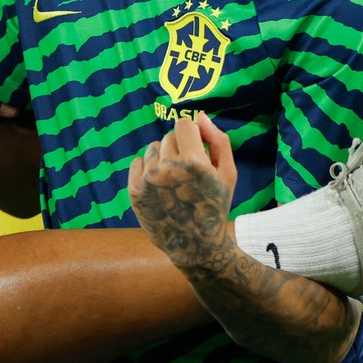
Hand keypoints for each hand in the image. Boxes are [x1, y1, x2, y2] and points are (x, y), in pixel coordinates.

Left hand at [129, 112, 238, 272]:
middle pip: (168, 137)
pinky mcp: (134, 191)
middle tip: (187, 170)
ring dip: (162, 158)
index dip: (191, 134)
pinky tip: (160, 185)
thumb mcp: (228, 173)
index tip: (196, 147)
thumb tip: (200, 116)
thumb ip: (218, 140)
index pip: (183, 124)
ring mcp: (148, 180)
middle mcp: (168, 169)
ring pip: (152, 148)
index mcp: (194, 163)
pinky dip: (147, 168)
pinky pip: (137, 162)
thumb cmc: (215, 206)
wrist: (195, 246)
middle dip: (179, 148)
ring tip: (174, 179)